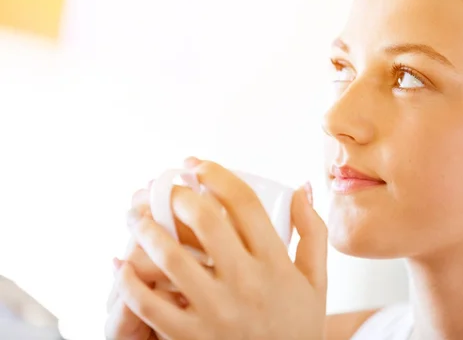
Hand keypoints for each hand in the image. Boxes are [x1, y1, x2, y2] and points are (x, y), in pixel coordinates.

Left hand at [114, 158, 327, 339]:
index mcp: (275, 263)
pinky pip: (150, 304)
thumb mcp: (316, 280)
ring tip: (136, 215)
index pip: (245, 204)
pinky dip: (129, 280)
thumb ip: (312, 232)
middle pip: (205, 221)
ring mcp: (216, 311)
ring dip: (146, 228)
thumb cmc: (297, 326)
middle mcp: (246, 283)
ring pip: (170, 257)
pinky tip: (122, 264)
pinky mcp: (191, 336)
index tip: (197, 164)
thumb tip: (300, 187)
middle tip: (165, 186)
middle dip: (179, 193)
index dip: (217, 175)